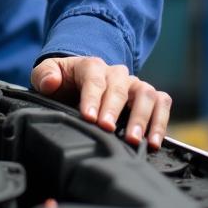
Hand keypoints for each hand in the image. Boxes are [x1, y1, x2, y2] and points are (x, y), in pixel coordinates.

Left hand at [31, 56, 171, 149]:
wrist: (80, 82)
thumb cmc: (65, 81)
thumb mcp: (48, 74)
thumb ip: (44, 75)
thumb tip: (51, 81)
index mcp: (91, 66)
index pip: (94, 78)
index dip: (92, 98)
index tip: (89, 117)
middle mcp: (116, 73)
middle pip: (120, 87)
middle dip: (114, 109)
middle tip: (107, 129)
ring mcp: (134, 85)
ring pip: (146, 93)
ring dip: (142, 117)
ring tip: (134, 140)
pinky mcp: (147, 97)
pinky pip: (162, 103)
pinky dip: (161, 120)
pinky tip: (154, 141)